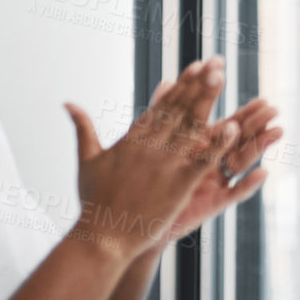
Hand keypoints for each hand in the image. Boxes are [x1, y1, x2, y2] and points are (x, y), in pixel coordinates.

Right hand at [65, 58, 239, 260]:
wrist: (100, 238)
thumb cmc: (93, 203)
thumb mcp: (86, 161)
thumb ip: (83, 128)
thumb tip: (67, 103)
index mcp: (132, 139)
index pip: (161, 105)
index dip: (181, 85)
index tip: (196, 66)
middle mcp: (149, 146)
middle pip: (179, 109)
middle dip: (198, 84)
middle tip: (217, 61)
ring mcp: (165, 164)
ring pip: (191, 126)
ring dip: (207, 100)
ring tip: (221, 77)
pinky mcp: (177, 185)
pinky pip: (202, 161)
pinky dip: (217, 144)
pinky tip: (232, 128)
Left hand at [157, 94, 283, 243]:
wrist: (134, 220)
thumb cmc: (146, 184)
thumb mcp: (157, 143)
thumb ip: (165, 115)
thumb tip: (166, 82)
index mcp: (201, 148)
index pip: (227, 126)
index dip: (244, 112)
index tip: (263, 100)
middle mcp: (212, 163)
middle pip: (239, 140)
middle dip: (256, 124)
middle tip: (273, 108)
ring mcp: (214, 183)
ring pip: (241, 162)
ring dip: (260, 146)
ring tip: (279, 131)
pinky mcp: (212, 205)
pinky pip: (233, 195)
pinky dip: (248, 185)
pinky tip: (263, 173)